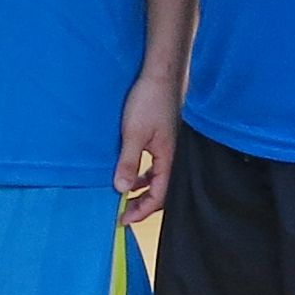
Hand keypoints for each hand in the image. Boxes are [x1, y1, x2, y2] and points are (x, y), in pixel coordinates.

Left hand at [115, 67, 179, 224]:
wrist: (160, 75)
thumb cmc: (148, 102)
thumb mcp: (133, 134)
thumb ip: (129, 162)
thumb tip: (122, 189)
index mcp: (169, 159)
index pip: (159, 196)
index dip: (141, 210)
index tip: (123, 219)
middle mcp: (173, 156)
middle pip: (162, 191)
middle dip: (143, 205)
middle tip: (124, 213)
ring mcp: (169, 148)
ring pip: (159, 178)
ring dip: (143, 189)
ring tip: (126, 196)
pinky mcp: (164, 139)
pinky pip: (156, 165)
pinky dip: (144, 174)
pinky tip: (132, 172)